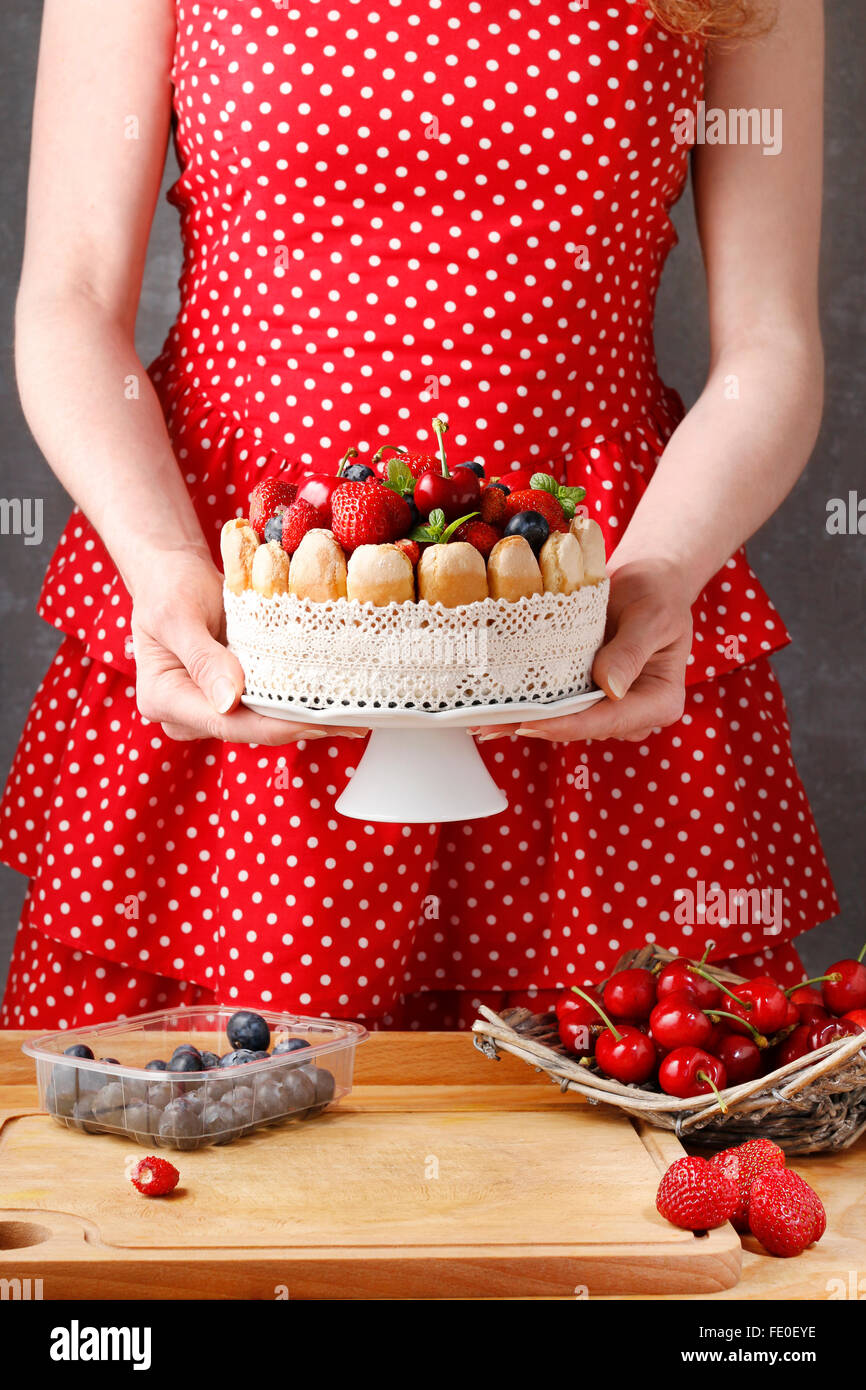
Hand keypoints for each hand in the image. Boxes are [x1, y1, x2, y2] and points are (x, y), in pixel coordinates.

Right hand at [131, 550, 363, 743]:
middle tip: (352, 723)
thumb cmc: (168, 587)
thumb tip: (228, 702)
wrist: (171, 572)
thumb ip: (202, 658)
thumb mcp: (179, 615)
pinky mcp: (232, 695)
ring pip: (262, 720)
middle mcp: (187, 713)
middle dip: (300, 726)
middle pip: (249, 729)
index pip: (226, 724)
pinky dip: (298, 701)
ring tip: (355, 716)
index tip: (316, 722)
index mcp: (164, 699)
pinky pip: (266, 703)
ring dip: (306, 717)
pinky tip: (335, 702)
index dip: (274, 727)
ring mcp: (210, 706)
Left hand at [471, 558, 692, 743]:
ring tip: (480, 723)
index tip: (534, 723)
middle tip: (490, 725)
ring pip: (562, 720)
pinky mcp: (584, 694)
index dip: (570, 724)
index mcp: (660, 702)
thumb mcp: (652, 616)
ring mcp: (606, 706)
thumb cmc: (657, 594)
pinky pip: (554, 704)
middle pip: (581, 726)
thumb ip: (632, 651)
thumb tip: (610, 687)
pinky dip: (524, 706)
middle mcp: (632, 713)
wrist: (646, 581)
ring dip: (521, 721)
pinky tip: (491, 712)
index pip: (611, 719)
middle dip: (537, 725)